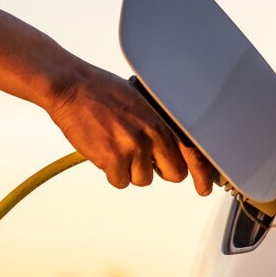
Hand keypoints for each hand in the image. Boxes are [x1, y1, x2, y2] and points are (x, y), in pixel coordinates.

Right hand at [47, 65, 212, 193]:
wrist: (71, 88)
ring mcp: (132, 148)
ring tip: (115, 146)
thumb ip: (156, 124)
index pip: (192, 152)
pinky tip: (103, 151)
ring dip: (130, 170)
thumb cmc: (101, 91)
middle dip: (160, 170)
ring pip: (142, 179)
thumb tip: (167, 147)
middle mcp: (151, 135)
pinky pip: (120, 181)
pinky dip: (111, 172)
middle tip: (143, 159)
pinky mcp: (111, 159)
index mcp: (161, 119)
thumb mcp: (140, 101)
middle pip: (173, 174)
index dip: (201, 174)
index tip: (203, 187)